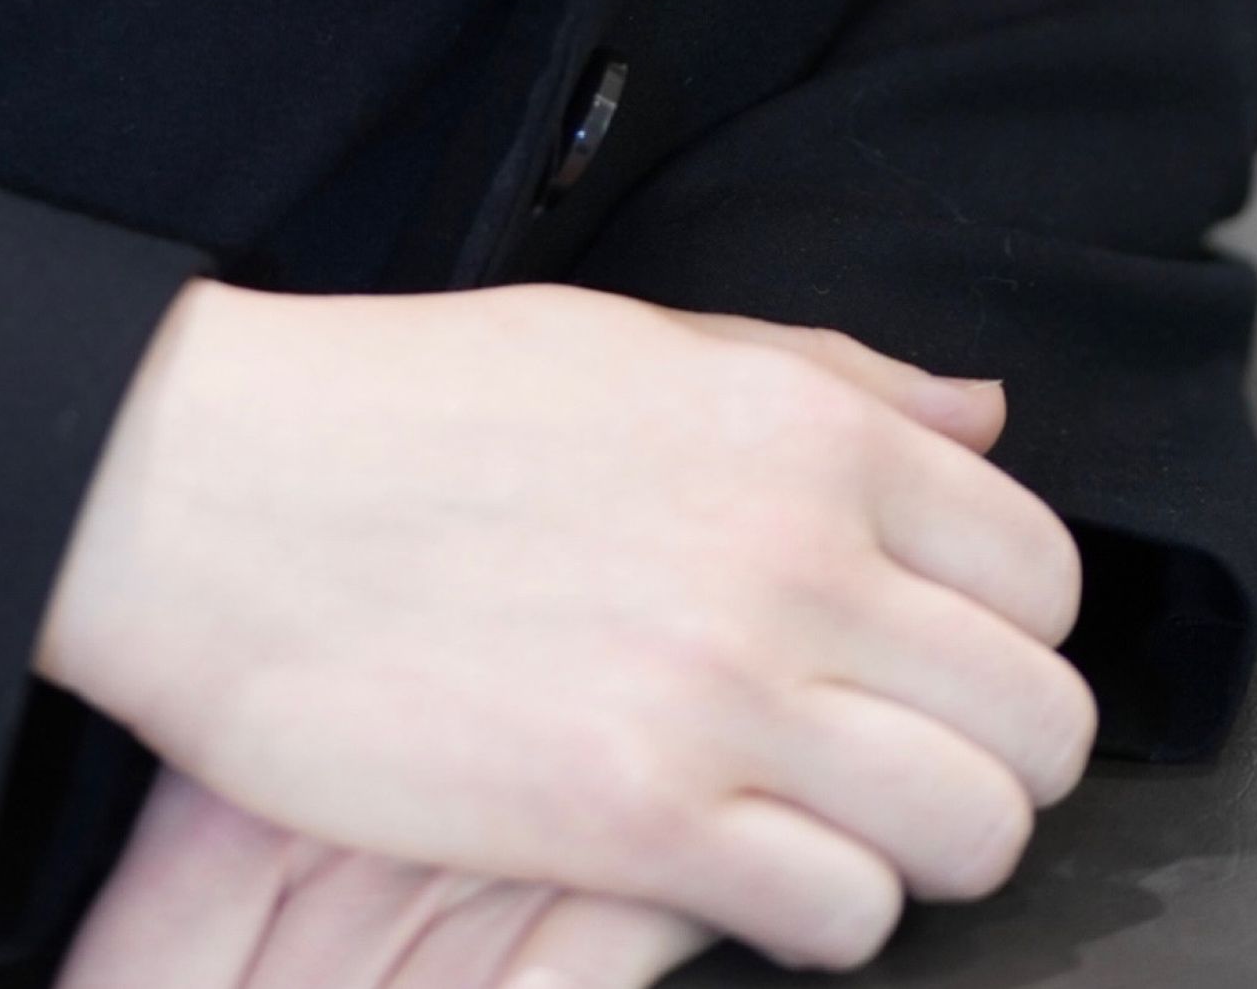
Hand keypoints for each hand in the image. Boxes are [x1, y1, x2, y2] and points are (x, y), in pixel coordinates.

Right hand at [37, 284, 1094, 972]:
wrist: (214, 490)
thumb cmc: (403, 410)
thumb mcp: (631, 341)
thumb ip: (826, 378)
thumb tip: (980, 415)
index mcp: (802, 425)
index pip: (1043, 572)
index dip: (1005, 636)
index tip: (934, 665)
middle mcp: (795, 551)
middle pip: (1039, 721)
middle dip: (991, 761)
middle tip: (898, 767)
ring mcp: (724, 688)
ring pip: (974, 833)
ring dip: (919, 850)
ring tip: (830, 830)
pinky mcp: (637, 815)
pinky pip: (842, 915)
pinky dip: (815, 914)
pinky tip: (739, 872)